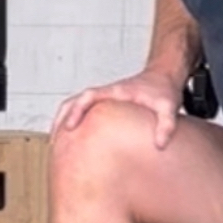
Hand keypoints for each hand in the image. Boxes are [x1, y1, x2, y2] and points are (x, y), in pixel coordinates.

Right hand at [51, 70, 182, 148]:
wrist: (163, 77)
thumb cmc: (163, 90)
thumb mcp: (168, 107)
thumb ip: (166, 125)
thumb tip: (160, 144)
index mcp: (115, 92)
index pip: (88, 97)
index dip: (76, 110)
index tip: (70, 127)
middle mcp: (106, 94)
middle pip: (74, 101)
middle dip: (62, 118)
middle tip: (54, 140)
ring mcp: (104, 98)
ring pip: (75, 105)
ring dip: (64, 120)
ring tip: (58, 143)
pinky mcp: (106, 105)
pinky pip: (84, 111)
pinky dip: (74, 121)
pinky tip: (74, 140)